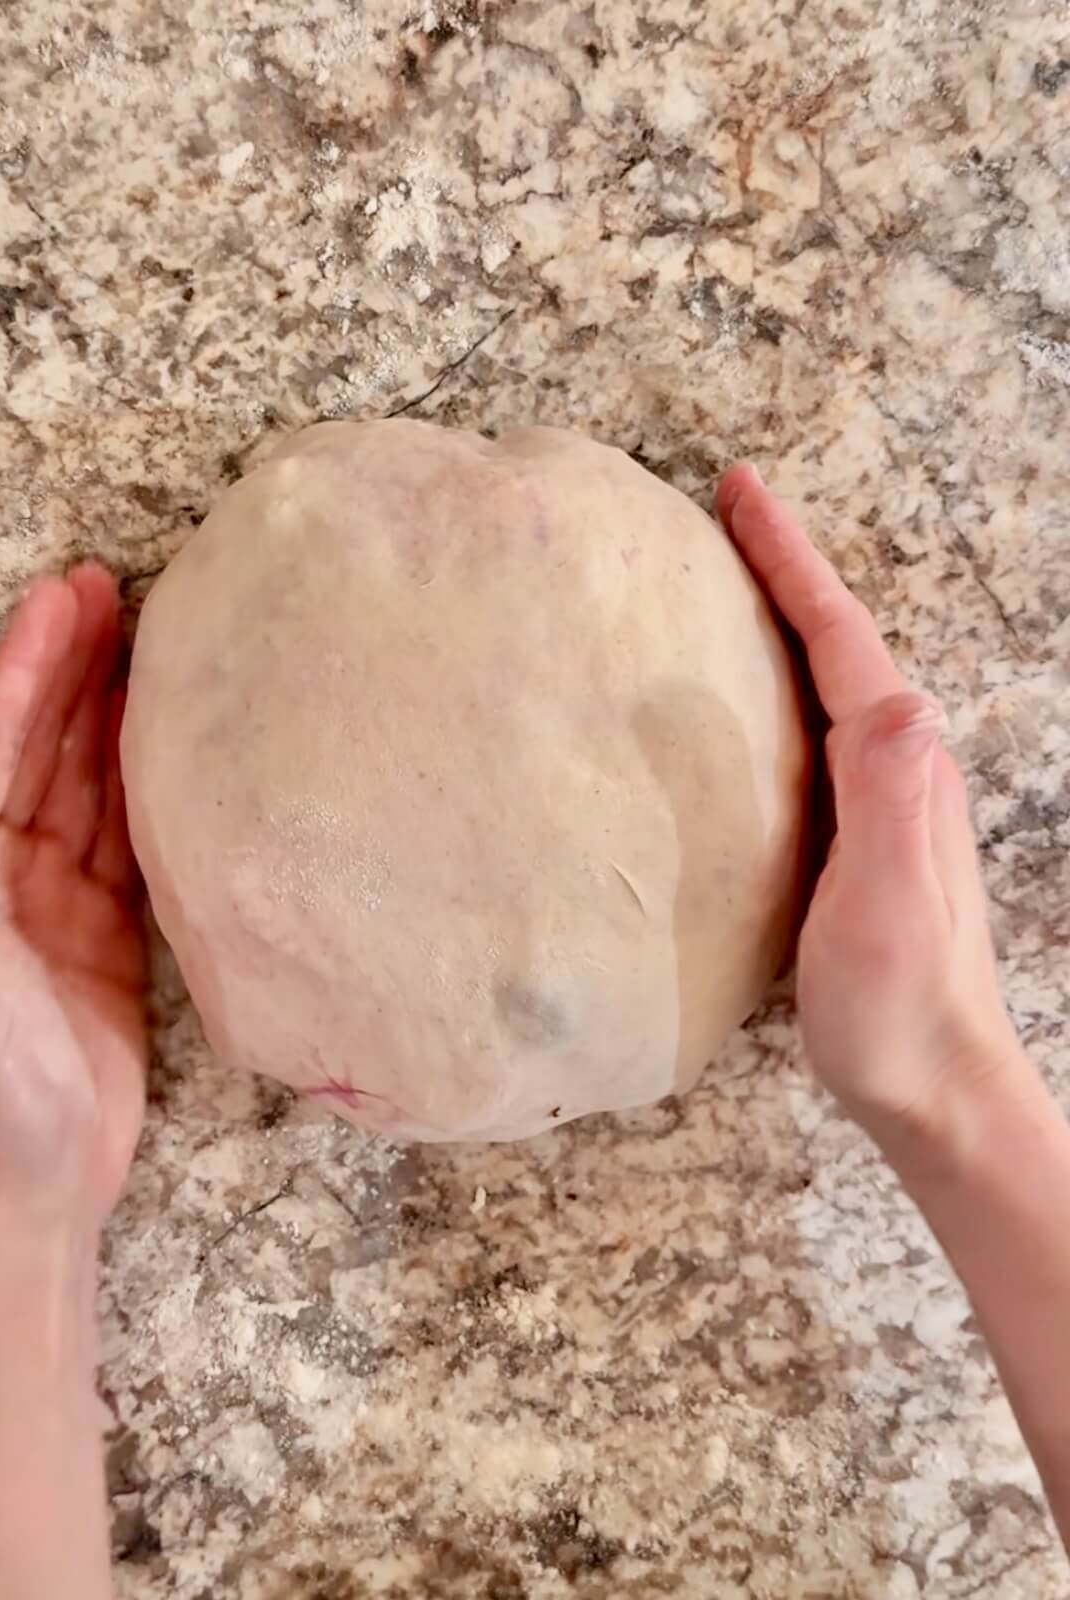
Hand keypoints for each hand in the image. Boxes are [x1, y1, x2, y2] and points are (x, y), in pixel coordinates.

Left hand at [0, 566, 145, 1226]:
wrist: (28, 1186)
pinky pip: (129, 843)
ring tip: (158, 652)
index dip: (24, 666)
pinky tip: (177, 755)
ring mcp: (52, 904)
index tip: (67, 593)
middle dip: (72, 669)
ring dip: (115, 718)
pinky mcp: (107, 938)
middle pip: (39, 747)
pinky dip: (150, 792)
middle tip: (119, 591)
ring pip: (88, 786)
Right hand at [715, 467, 1026, 1151]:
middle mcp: (899, 768)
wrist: (935, 1085)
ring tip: (734, 575)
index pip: (840, 639)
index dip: (790, 560)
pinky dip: (781, 682)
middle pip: (838, 642)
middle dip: (787, 567)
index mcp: (897, 766)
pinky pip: (814, 728)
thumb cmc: (900, 1006)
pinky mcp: (858, 835)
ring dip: (786, 616)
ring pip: (829, 680)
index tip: (741, 491)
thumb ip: (892, 804)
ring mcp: (882, 802)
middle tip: (731, 508)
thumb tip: (891, 699)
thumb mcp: (888, 904)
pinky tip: (753, 699)